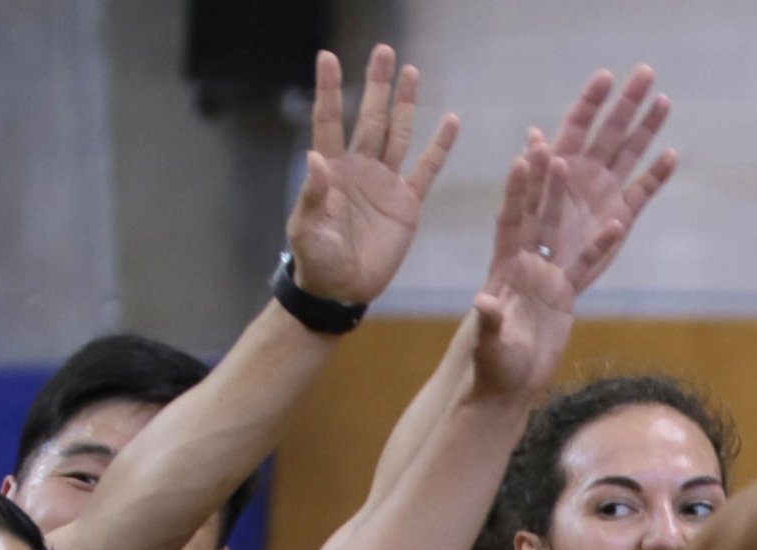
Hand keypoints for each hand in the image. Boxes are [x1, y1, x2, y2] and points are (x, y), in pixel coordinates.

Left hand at [286, 46, 461, 308]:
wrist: (342, 291)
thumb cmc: (317, 260)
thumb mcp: (306, 230)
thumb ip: (312, 194)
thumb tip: (316, 157)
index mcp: (331, 169)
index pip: (329, 120)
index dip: (329, 89)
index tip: (328, 57)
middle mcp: (359, 167)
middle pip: (370, 117)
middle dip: (376, 85)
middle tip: (384, 51)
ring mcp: (385, 183)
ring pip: (398, 134)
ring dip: (404, 104)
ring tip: (410, 71)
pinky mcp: (407, 204)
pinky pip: (426, 170)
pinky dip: (439, 146)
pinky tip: (449, 121)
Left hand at [470, 142, 607, 400]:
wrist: (510, 384)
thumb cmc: (493, 366)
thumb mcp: (490, 343)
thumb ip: (489, 321)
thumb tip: (483, 303)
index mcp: (503, 268)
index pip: (510, 222)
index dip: (516, 192)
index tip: (521, 158)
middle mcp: (524, 263)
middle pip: (536, 215)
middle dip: (543, 183)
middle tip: (553, 147)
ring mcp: (546, 274)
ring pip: (562, 231)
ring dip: (569, 201)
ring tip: (580, 168)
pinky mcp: (565, 292)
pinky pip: (588, 264)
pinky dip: (601, 245)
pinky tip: (619, 222)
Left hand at [536, 66, 679, 295]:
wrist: (534, 288)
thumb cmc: (517, 250)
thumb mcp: (515, 213)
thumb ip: (528, 177)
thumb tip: (532, 141)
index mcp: (557, 165)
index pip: (576, 124)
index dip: (590, 100)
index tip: (606, 76)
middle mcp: (583, 172)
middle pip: (609, 130)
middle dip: (626, 101)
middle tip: (645, 71)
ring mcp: (604, 193)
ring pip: (629, 153)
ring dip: (647, 128)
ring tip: (663, 100)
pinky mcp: (620, 219)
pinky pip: (641, 193)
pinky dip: (656, 175)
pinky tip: (671, 155)